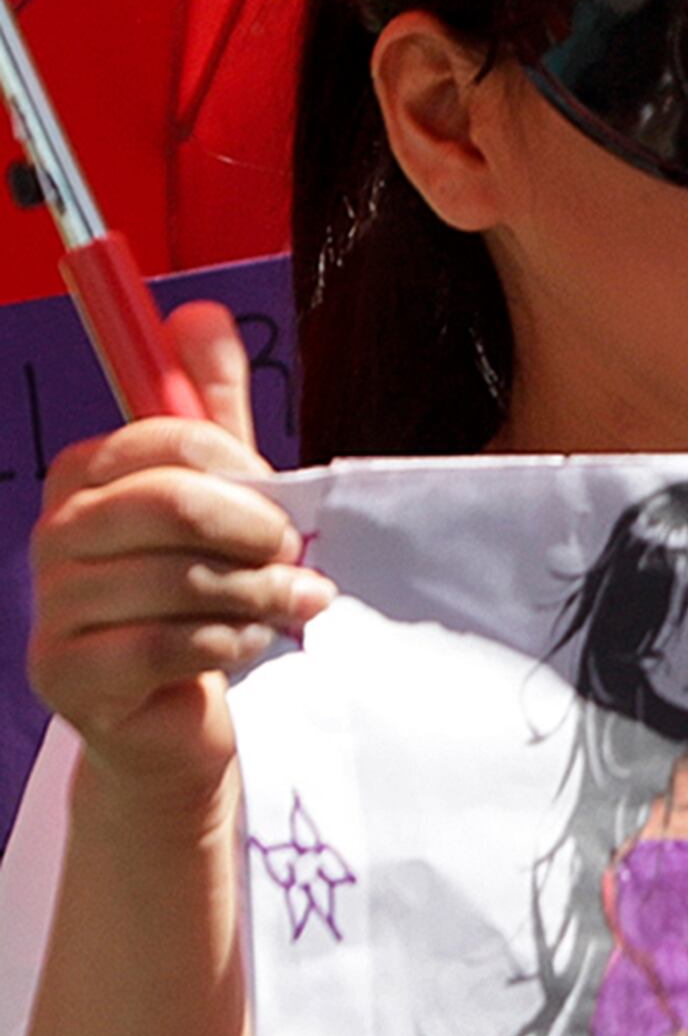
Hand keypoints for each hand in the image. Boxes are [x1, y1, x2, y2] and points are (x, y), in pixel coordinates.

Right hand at [27, 304, 331, 805]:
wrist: (174, 721)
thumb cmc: (202, 599)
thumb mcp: (219, 496)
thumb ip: (212, 409)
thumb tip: (198, 314)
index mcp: (85, 477)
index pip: (167, 440)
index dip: (240, 467)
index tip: (276, 497)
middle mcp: (55, 534)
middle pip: (170, 505)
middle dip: (253, 531)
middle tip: (288, 554)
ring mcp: (51, 606)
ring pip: (178, 579)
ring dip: (255, 593)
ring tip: (283, 605)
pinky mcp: (66, 675)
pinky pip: (167, 643)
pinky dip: (229, 642)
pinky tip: (246, 646)